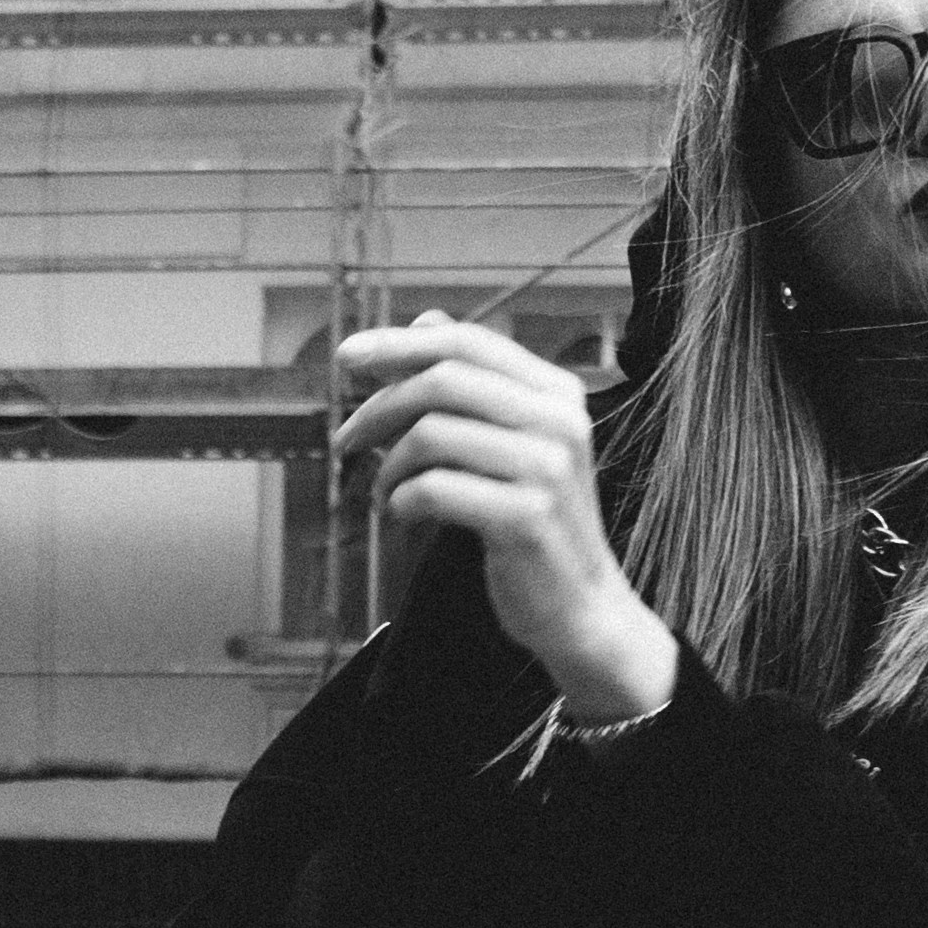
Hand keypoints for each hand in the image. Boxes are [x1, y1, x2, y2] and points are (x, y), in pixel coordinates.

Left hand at [334, 316, 677, 722]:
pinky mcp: (525, 519)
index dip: (399, 343)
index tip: (347, 357)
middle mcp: (559, 422)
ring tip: (383, 493)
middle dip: (379, 407)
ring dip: (388, 466)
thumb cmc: (534, 526)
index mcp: (557, 393)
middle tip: (347, 440)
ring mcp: (546, 470)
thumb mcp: (513, 443)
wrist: (580, 608)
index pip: (467, 342)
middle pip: (443, 381)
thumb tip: (422, 318)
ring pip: (431, 434)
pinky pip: (434, 490)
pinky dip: (402, 500)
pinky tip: (403, 514)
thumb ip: (473, 385)